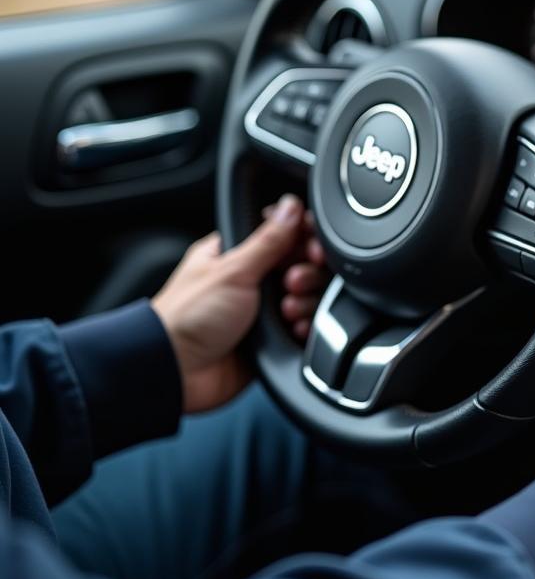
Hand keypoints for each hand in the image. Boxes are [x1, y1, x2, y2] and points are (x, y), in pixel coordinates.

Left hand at [153, 195, 307, 412]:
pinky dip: (304, 327)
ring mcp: (261, 310)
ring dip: (304, 302)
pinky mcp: (270, 339)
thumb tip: (291, 206)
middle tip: (291, 283)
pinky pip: (301, 327)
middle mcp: (251, 280)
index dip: (304, 240)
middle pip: (300, 266)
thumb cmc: (188, 316)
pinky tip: (294, 328)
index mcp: (236, 254)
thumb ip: (268, 240)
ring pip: (305, 298)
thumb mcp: (233, 269)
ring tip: (286, 311)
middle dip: (305, 274)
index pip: (283, 235)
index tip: (312, 249)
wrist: (177, 371)